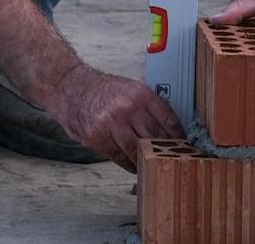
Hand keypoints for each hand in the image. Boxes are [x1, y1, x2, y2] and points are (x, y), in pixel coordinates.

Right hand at [46, 63, 184, 170]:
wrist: (69, 86)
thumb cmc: (101, 90)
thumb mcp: (129, 88)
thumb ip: (147, 105)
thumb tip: (170, 128)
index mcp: (139, 93)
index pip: (168, 119)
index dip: (179, 136)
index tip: (185, 146)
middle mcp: (127, 108)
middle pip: (156, 137)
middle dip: (166, 151)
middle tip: (173, 160)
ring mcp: (111, 123)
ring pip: (139, 151)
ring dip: (148, 161)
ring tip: (155, 167)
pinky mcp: (97, 137)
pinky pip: (120, 157)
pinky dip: (130, 165)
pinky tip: (136, 167)